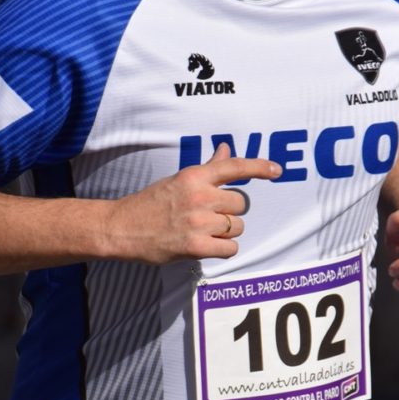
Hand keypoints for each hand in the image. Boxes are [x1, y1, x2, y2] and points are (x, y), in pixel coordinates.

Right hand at [106, 143, 281, 263]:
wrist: (122, 228)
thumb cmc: (151, 203)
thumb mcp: (178, 180)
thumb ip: (208, 168)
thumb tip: (226, 150)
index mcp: (194, 177)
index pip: (234, 167)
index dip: (259, 167)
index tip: (276, 170)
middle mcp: (199, 197)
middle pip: (240, 204)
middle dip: (230, 212)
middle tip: (210, 216)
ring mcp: (198, 222)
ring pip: (237, 227)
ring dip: (226, 232)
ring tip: (204, 232)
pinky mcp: (196, 247)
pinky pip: (230, 249)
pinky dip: (223, 249)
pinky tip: (207, 246)